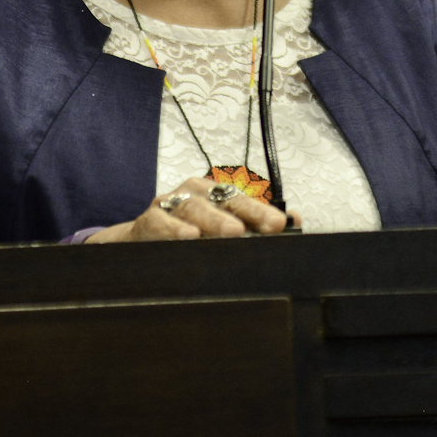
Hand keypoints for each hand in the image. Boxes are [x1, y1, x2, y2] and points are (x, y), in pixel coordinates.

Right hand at [84, 177, 300, 242]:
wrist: (140, 243)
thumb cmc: (187, 236)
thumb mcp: (221, 232)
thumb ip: (256, 227)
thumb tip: (296, 221)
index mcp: (215, 194)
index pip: (242, 199)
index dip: (262, 211)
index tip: (280, 225)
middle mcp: (194, 194)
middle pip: (222, 199)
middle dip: (245, 213)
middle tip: (264, 228)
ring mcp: (170, 205)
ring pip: (194, 207)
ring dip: (215, 220)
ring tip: (233, 233)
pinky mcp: (148, 220)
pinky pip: (160, 221)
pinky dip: (174, 229)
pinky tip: (189, 237)